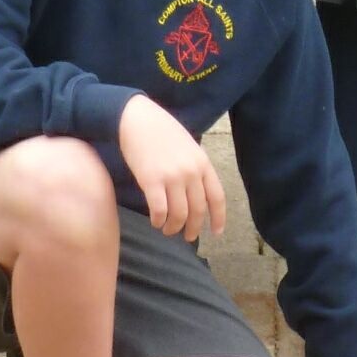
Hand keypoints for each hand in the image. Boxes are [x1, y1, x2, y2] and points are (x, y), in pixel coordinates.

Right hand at [118, 96, 226, 238]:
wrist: (137, 119)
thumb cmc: (162, 131)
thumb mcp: (188, 147)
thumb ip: (195, 169)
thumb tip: (197, 196)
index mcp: (203, 163)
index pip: (217, 197)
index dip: (218, 218)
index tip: (216, 233)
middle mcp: (191, 172)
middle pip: (198, 210)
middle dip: (193, 228)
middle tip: (188, 237)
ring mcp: (172, 177)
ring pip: (179, 215)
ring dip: (174, 227)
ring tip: (168, 229)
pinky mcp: (151, 181)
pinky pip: (159, 211)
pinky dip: (158, 221)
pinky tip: (155, 222)